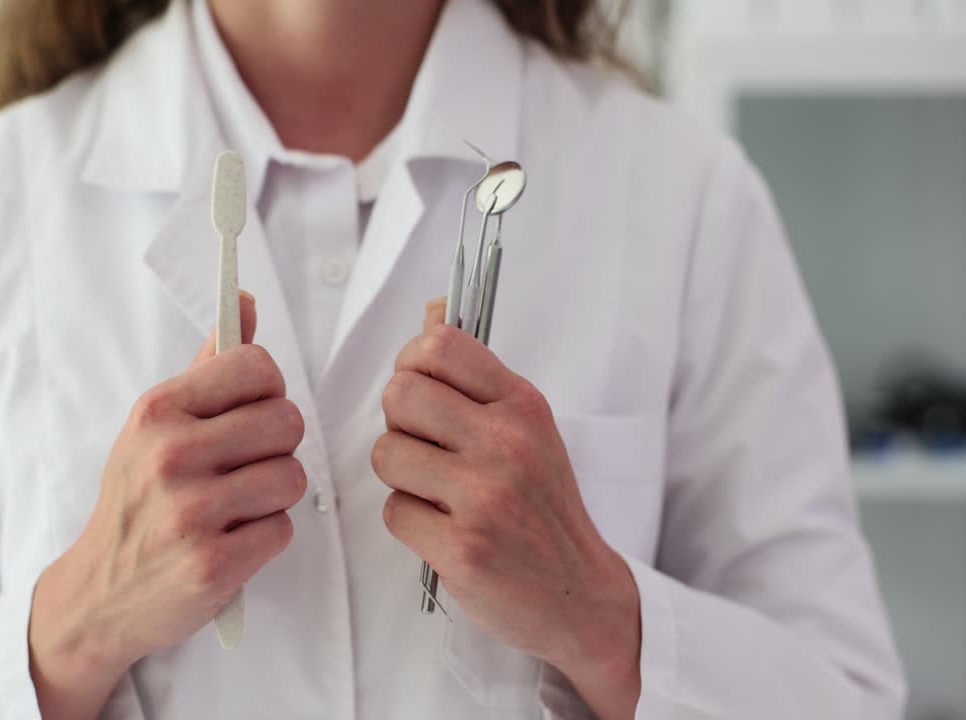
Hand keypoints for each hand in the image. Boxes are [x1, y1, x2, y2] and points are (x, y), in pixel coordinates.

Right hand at [28, 292, 306, 719]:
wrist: (98, 593)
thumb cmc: (136, 501)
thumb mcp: (155, 426)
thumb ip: (207, 367)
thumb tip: (248, 304)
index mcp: (158, 411)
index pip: (256, 366)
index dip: (268, 390)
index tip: (252, 412)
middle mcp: (170, 455)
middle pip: (286, 421)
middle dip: (278, 446)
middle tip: (247, 466)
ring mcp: (190, 512)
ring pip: (292, 476)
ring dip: (275, 495)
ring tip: (238, 505)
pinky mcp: (212, 564)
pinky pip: (283, 529)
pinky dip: (266, 536)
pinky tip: (233, 539)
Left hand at [373, 299, 641, 718]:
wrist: (580, 592)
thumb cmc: (543, 505)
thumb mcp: (526, 425)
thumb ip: (475, 372)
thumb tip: (433, 310)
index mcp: (521, 405)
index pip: (440, 345)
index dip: (412, 363)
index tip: (424, 390)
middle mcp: (506, 443)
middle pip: (399, 394)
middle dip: (399, 423)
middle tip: (426, 447)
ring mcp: (484, 497)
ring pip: (385, 455)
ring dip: (401, 476)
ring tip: (437, 492)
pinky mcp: (463, 549)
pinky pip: (394, 512)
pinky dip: (410, 522)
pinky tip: (444, 529)